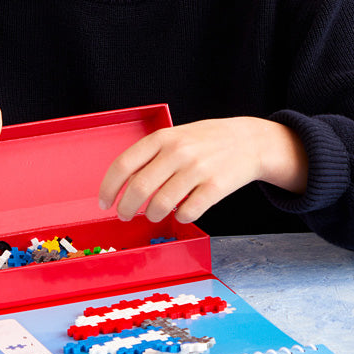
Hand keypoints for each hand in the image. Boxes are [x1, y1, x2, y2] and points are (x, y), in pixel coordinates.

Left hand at [98, 117, 307, 224]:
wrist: (249, 141)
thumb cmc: (206, 141)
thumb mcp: (176, 136)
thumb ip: (151, 156)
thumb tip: (122, 186)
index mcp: (162, 137)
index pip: (123, 165)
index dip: (108, 188)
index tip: (104, 202)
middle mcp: (178, 151)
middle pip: (138, 188)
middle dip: (126, 208)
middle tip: (124, 215)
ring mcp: (197, 169)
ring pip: (160, 205)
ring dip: (151, 215)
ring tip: (153, 214)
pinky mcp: (215, 187)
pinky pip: (187, 212)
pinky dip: (179, 217)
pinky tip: (181, 212)